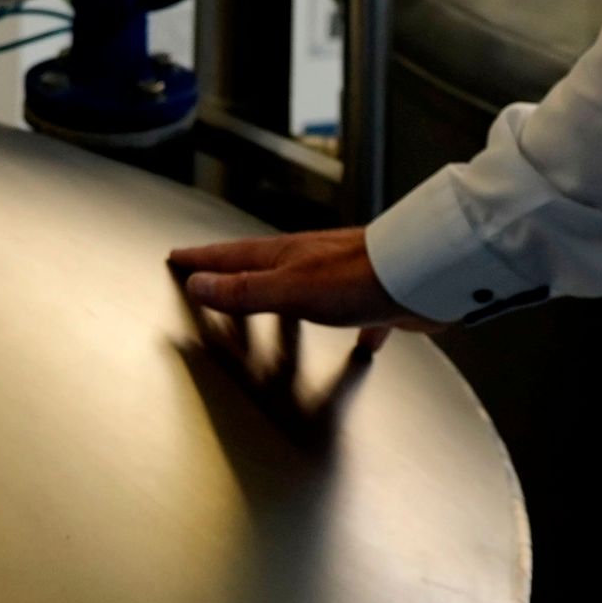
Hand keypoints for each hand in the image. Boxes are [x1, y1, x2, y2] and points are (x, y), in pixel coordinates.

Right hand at [165, 228, 433, 332]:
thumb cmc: (359, 279)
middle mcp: (311, 263)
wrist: (423, 275)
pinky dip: (354, 330)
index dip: (202, 259)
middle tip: (211, 278)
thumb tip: (200, 285)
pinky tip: (362, 345)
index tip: (178, 257)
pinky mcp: (375, 299)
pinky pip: (358, 317)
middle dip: (235, 274)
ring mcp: (343, 278)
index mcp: (286, 258)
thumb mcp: (290, 290)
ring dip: (284, 301)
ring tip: (273, 315)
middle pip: (263, 267)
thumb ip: (245, 290)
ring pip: (304, 290)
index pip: (232, 256)